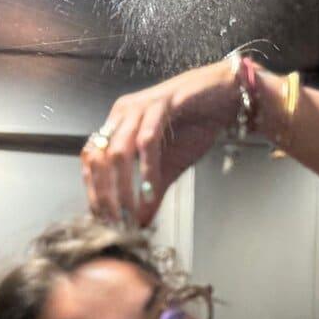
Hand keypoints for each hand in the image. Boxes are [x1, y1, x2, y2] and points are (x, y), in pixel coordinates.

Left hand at [81, 59, 237, 226]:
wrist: (227, 96)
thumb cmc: (197, 124)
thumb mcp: (170, 166)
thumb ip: (152, 191)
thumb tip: (140, 222)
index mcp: (119, 125)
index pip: (92, 161)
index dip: (94, 191)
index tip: (102, 218)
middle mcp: (123, 114)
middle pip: (99, 159)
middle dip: (105, 195)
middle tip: (115, 222)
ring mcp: (141, 107)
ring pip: (118, 152)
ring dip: (122, 187)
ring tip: (129, 212)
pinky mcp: (162, 104)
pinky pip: (147, 140)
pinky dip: (147, 169)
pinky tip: (151, 189)